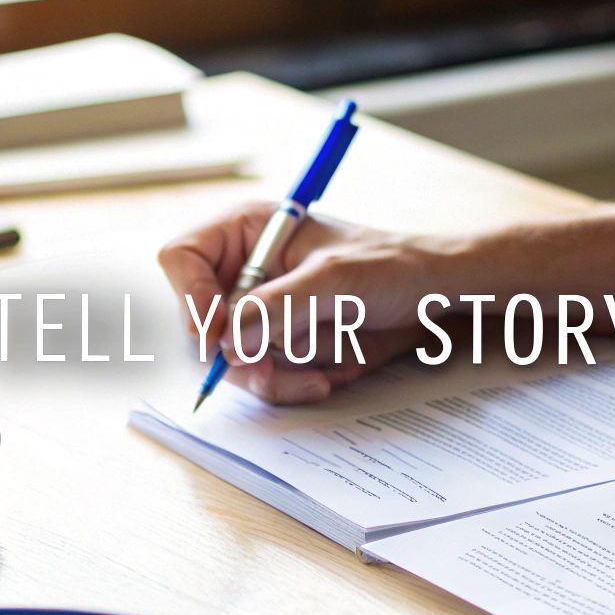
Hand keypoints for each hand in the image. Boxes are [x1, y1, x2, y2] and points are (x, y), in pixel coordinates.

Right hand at [156, 201, 463, 402]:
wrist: (433, 295)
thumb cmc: (391, 265)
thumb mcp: (335, 280)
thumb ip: (277, 306)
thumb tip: (228, 340)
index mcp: (246, 231)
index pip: (181, 258)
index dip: (191, 297)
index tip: (217, 333)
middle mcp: (243, 270)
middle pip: (200, 320)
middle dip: (238, 352)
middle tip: (269, 370)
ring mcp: (259, 309)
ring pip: (229, 357)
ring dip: (270, 374)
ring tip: (316, 375)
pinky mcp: (277, 342)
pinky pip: (260, 373)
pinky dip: (288, 383)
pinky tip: (322, 379)